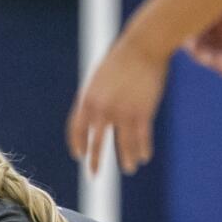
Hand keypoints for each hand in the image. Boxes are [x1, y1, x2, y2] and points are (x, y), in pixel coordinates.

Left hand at [67, 35, 169, 174]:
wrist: (143, 46)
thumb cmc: (121, 59)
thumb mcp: (99, 78)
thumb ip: (94, 98)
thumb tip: (92, 115)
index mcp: (88, 100)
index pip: (77, 129)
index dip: (78, 145)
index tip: (80, 156)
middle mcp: (102, 110)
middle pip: (96, 143)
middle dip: (95, 162)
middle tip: (94, 175)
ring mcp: (122, 113)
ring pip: (124, 146)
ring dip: (127, 160)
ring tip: (130, 168)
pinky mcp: (141, 113)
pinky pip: (141, 139)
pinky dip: (143, 150)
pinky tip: (144, 157)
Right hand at [183, 0, 221, 76]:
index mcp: (207, 11)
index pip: (186, 26)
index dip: (182, 33)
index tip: (189, 37)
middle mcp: (214, 28)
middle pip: (195, 45)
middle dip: (197, 51)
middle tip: (203, 53)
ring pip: (208, 58)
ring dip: (210, 60)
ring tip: (221, 59)